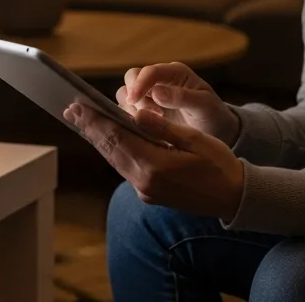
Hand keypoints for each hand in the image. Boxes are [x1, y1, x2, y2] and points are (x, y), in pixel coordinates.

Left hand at [64, 101, 244, 220]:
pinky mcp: (149, 194)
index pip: (117, 138)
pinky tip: (107, 140)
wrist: (234, 198)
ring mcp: (146, 190)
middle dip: (90, 128)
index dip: (96, 121)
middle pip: (110, 150)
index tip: (78, 106)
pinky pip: (124, 168)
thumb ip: (162, 128)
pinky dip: (113, 151)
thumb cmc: (219, 165)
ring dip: (98, 140)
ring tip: (82, 122)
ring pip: (114, 160)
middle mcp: (145, 181)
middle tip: (71, 110)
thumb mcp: (195, 140)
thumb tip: (135, 112)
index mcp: (156, 165)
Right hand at [116, 62, 239, 145]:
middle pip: (132, 77)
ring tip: (150, 123)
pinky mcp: (145, 109)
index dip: (140, 84)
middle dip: (134, 94)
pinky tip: (144, 128)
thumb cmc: (213, 116)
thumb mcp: (204, 106)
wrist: (217, 133)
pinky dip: (129, 116)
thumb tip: (156, 92)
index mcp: (175, 73)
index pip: (150, 71)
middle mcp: (159, 80)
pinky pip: (127, 109)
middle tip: (149, 115)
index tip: (134, 100)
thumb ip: (181, 97)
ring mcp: (150, 94)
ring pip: (126, 92)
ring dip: (131, 107)